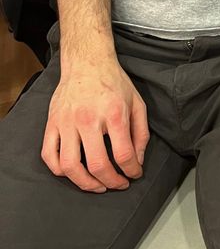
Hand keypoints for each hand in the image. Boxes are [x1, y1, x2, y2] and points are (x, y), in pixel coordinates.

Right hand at [41, 59, 148, 192]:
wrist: (88, 62)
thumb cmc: (114, 82)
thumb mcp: (137, 102)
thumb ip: (141, 132)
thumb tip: (138, 160)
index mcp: (114, 113)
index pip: (123, 154)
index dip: (131, 170)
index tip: (134, 175)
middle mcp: (88, 119)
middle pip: (97, 165)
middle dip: (111, 182)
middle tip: (118, 184)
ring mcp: (66, 123)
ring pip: (70, 167)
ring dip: (85, 184)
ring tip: (97, 186)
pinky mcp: (51, 124)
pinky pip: (49, 156)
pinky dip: (60, 171)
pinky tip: (74, 172)